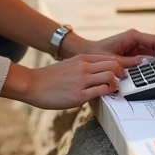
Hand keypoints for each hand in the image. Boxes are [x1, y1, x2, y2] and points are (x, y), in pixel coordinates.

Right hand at [5, 54, 141, 109]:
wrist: (33, 84)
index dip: (119, 66)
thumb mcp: (69, 65)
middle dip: (121, 74)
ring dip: (115, 85)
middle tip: (120, 82)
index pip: (110, 58)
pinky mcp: (78, 95)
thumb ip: (84, 66)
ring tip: (112, 90)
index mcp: (82, 58)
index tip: (121, 74)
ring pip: (110, 77)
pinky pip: (100, 91)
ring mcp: (81, 81)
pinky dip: (106, 93)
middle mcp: (84, 67)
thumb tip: (99, 73)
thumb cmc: (50, 78)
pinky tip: (104, 96)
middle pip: (114, 66)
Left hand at [81, 29, 154, 60]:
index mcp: (132, 36)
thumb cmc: (96, 53)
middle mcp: (136, 40)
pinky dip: (150, 65)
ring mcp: (136, 47)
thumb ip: (128, 62)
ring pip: (152, 53)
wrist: (86, 53)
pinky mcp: (134, 54)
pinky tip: (153, 74)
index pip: (154, 40)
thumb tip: (143, 64)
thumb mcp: (112, 59)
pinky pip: (145, 59)